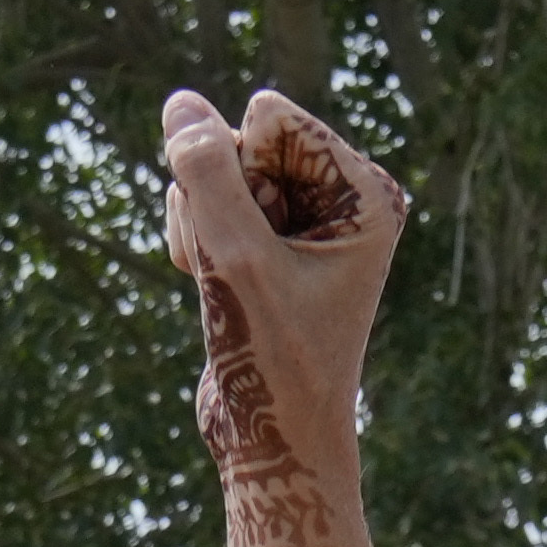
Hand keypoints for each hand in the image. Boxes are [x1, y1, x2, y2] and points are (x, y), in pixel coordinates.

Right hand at [156, 81, 410, 490]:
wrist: (274, 443)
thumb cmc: (274, 361)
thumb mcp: (239, 261)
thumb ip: (208, 175)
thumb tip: (180, 102)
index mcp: (366, 192)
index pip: (269, 118)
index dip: (246, 177)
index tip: (271, 249)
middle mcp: (340, 196)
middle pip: (239, 139)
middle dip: (220, 200)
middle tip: (247, 275)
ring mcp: (299, 216)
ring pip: (211, 169)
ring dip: (201, 225)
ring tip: (232, 287)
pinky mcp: (263, 237)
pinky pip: (201, 199)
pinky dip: (195, 242)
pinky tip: (216, 289)